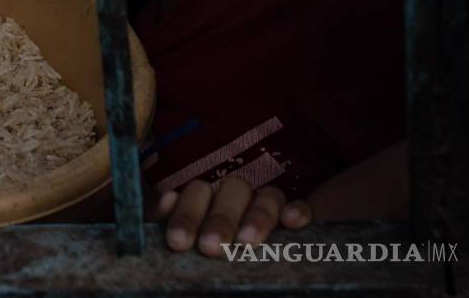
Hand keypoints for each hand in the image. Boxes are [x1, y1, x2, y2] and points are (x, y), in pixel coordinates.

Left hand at [149, 176, 311, 256]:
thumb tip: (166, 200)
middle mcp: (237, 198)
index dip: (186, 215)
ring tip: (248, 243)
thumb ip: (175, 224)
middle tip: (211, 248)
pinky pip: (302, 206)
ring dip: (258, 216)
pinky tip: (291, 221)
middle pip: (231, 190)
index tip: (178, 242)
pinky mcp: (299, 218)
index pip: (197, 193)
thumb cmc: (201, 253)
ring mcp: (269, 206)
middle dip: (220, 220)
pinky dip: (298, 210)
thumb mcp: (186, 242)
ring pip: (267, 195)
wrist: (243, 277)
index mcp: (207, 200)